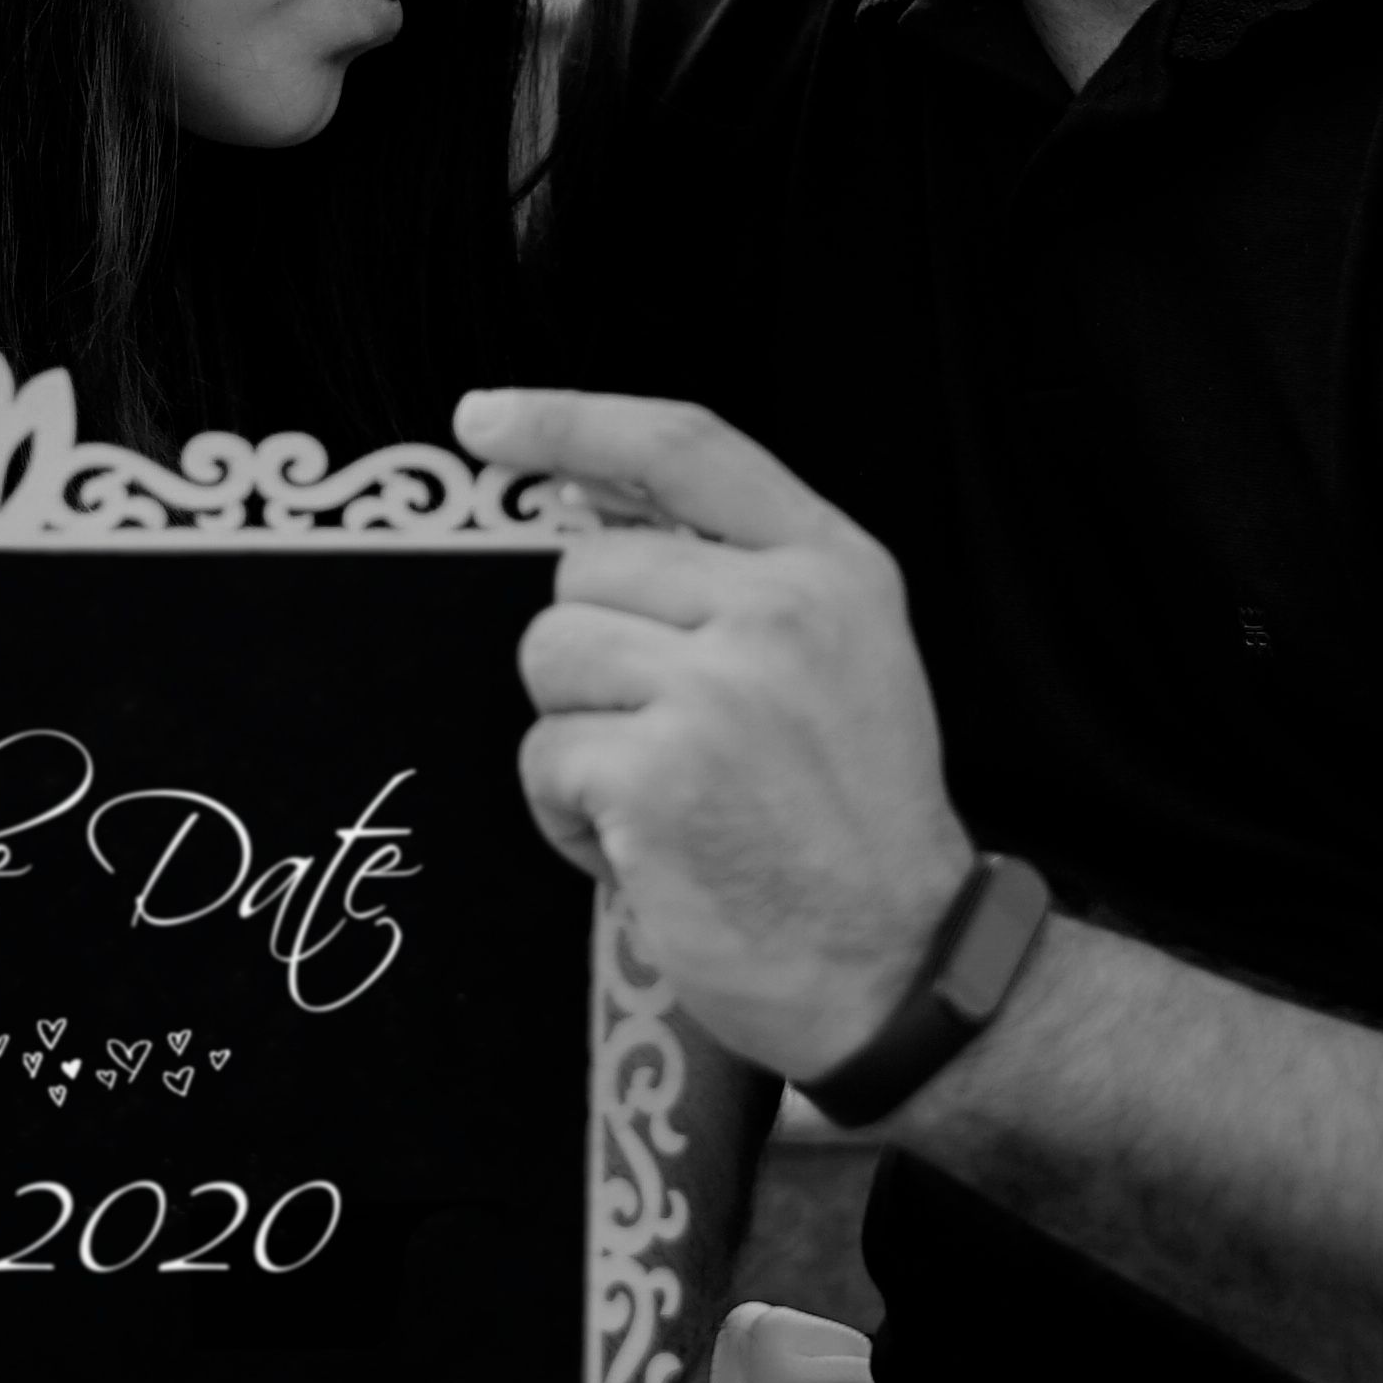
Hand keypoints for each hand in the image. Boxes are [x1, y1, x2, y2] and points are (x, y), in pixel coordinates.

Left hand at [454, 388, 969, 1085]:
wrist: (899, 965)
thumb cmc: (849, 824)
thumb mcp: (838, 658)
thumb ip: (735, 572)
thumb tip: (585, 506)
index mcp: (831, 566)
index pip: (680, 446)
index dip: (569, 417)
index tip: (483, 420)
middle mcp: (782, 609)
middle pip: (582, 569)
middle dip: (593, 658)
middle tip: (672, 742)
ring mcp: (721, 688)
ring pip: (550, 659)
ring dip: (579, 740)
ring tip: (664, 798)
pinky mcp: (661, 772)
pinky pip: (543, 758)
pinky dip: (570, 818)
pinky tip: (648, 849)